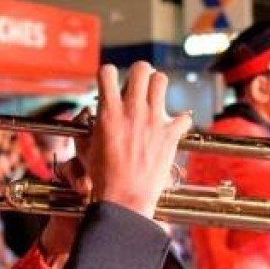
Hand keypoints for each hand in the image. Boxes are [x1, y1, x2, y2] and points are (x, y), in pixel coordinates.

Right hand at [84, 62, 191, 219]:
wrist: (124, 200)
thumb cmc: (103, 178)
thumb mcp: (86, 149)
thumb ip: (88, 127)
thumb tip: (88, 116)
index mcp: (108, 112)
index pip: (107, 72)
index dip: (109, 74)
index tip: (112, 82)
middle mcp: (132, 111)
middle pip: (141, 69)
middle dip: (139, 73)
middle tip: (138, 86)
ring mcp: (153, 121)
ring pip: (162, 81)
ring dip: (158, 87)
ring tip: (154, 99)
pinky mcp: (170, 135)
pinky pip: (184, 116)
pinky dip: (179, 121)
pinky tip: (172, 128)